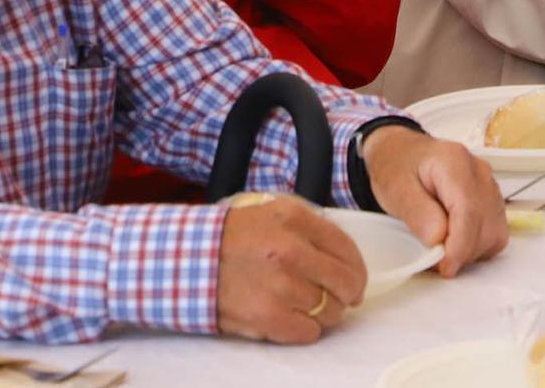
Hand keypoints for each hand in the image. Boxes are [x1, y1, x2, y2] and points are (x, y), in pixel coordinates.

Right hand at [215, 196, 367, 342]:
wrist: (187, 259)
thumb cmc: (231, 237)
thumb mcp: (273, 212)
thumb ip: (311, 228)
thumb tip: (344, 259)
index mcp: (295, 220)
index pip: (347, 249)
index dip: (357, 270)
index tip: (354, 280)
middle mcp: (291, 251)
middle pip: (346, 283)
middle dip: (347, 293)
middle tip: (338, 297)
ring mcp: (280, 286)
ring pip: (330, 311)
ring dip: (324, 312)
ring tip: (305, 305)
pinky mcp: (267, 316)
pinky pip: (308, 332)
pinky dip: (306, 329)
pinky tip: (291, 317)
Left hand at [360, 126, 507, 277]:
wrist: (404, 153)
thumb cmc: (398, 167)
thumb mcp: (395, 189)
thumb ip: (417, 213)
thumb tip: (439, 240)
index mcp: (454, 162)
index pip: (469, 210)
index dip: (460, 245)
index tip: (445, 266)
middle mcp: (479, 172)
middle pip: (485, 225)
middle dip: (461, 252)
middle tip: (434, 260)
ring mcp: (490, 186)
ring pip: (494, 232)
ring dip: (470, 251)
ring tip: (443, 248)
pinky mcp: (492, 201)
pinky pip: (496, 233)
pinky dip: (478, 246)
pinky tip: (456, 242)